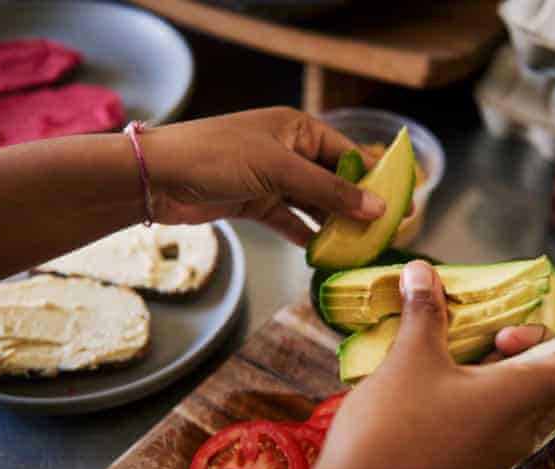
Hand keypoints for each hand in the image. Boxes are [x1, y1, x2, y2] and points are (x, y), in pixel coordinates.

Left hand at [139, 107, 384, 245]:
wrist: (157, 178)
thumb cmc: (217, 158)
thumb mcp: (280, 170)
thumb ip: (330, 191)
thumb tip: (379, 208)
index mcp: (297, 129)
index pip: (347, 153)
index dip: (373, 179)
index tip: (397, 205)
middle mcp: (287, 151)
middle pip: (332, 181)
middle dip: (355, 207)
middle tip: (382, 234)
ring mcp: (271, 178)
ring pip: (312, 204)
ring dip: (332, 225)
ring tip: (358, 249)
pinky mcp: (254, 203)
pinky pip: (289, 220)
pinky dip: (305, 235)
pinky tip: (324, 253)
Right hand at [272, 260, 554, 468]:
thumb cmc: (393, 430)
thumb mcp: (410, 358)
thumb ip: (424, 312)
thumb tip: (422, 270)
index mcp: (519, 399)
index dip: (547, 338)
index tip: (499, 332)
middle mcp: (517, 430)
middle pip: (534, 378)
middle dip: (498, 348)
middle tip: (456, 336)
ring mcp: (492, 455)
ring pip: (503, 400)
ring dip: (473, 372)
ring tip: (428, 359)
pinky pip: (480, 423)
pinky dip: (459, 400)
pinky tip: (416, 393)